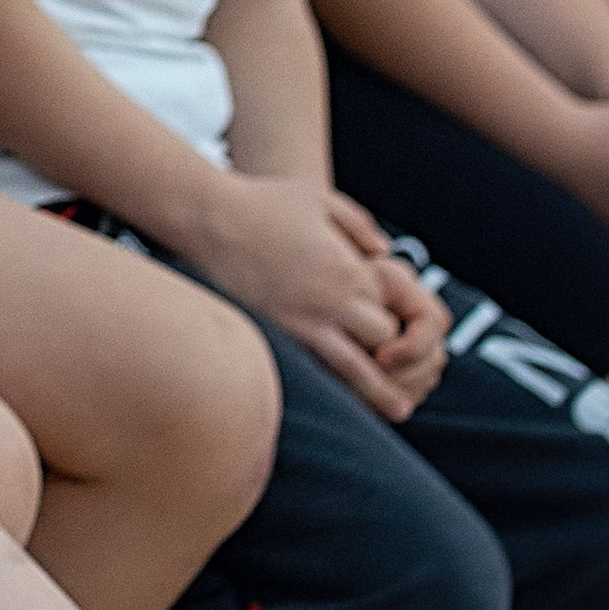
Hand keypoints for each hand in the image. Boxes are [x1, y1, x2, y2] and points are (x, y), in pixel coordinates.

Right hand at [184, 173, 445, 417]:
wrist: (209, 217)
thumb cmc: (264, 203)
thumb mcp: (322, 199)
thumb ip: (360, 225)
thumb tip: (385, 250)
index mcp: (347, 269)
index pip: (391, 308)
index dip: (390, 314)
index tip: (378, 312)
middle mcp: (330, 301)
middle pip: (381, 341)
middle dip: (384, 347)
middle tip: (382, 351)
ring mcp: (301, 322)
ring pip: (355, 370)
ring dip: (378, 388)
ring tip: (399, 410)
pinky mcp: (275, 336)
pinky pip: (316, 372)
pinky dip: (335, 384)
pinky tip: (341, 397)